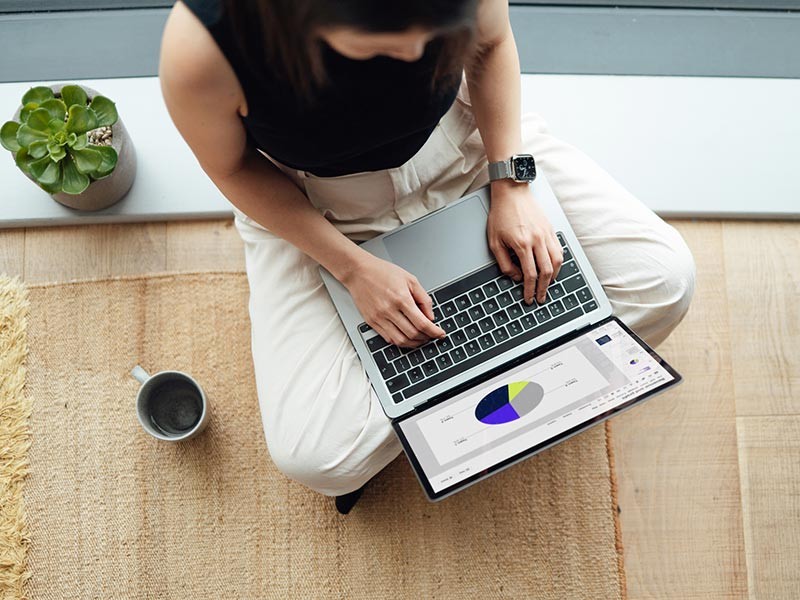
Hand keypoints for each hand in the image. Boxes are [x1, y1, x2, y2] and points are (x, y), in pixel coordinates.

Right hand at [341, 253, 445, 347]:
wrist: (358, 271)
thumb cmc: (383, 272)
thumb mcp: (410, 279)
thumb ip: (423, 299)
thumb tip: (431, 317)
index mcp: (401, 298)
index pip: (422, 323)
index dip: (434, 332)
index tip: (440, 334)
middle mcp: (389, 310)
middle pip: (413, 334)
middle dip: (426, 338)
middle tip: (432, 336)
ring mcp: (379, 318)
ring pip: (401, 341)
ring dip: (414, 343)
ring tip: (421, 339)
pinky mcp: (371, 322)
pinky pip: (388, 339)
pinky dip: (400, 342)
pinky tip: (407, 337)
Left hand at [486, 180, 562, 304]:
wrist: (512, 192)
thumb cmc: (501, 214)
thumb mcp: (494, 241)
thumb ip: (504, 262)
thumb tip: (515, 276)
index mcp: (522, 244)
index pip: (530, 274)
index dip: (530, 290)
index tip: (529, 298)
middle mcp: (537, 240)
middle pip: (546, 271)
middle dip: (544, 288)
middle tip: (541, 297)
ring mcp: (546, 234)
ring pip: (557, 261)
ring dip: (554, 277)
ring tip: (548, 285)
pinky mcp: (551, 229)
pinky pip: (559, 250)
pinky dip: (558, 262)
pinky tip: (553, 268)